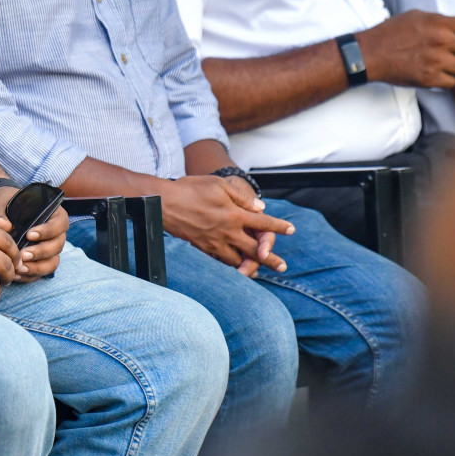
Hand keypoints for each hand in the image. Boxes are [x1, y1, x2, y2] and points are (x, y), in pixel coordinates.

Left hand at [0, 190, 67, 281]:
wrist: (0, 213)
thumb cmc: (6, 203)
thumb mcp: (2, 203)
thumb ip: (2, 213)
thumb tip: (2, 224)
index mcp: (53, 214)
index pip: (60, 224)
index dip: (48, 231)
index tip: (29, 235)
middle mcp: (55, 234)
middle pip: (57, 246)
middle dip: (41, 253)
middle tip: (22, 255)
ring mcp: (49, 249)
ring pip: (52, 263)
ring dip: (37, 267)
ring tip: (19, 268)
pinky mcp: (40, 262)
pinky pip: (41, 272)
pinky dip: (30, 275)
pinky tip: (16, 275)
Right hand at [160, 176, 292, 275]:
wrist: (163, 203)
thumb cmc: (190, 189)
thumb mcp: (219, 185)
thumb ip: (242, 197)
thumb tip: (260, 208)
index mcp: (235, 214)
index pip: (264, 224)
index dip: (279, 227)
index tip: (291, 230)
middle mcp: (228, 232)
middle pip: (256, 250)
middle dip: (271, 259)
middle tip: (282, 267)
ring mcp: (214, 242)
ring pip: (238, 260)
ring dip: (250, 266)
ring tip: (258, 271)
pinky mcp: (202, 248)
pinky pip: (220, 262)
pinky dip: (229, 267)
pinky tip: (232, 268)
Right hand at [355, 11, 454, 88]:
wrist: (368, 53)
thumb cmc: (392, 33)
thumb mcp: (419, 17)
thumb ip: (447, 19)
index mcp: (440, 24)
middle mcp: (441, 41)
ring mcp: (436, 61)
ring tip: (450, 64)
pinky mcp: (429, 78)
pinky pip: (453, 82)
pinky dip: (448, 79)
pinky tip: (438, 73)